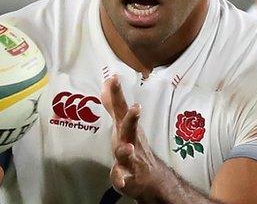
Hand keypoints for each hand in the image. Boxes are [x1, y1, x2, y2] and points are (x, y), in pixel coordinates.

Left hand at [101, 77, 165, 201]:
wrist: (150, 177)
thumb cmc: (132, 145)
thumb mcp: (122, 123)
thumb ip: (113, 105)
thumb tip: (106, 82)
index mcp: (126, 127)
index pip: (121, 107)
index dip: (117, 93)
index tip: (114, 77)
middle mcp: (131, 140)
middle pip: (130, 127)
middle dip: (132, 118)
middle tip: (136, 108)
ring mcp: (131, 159)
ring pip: (128, 154)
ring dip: (127, 150)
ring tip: (128, 147)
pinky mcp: (128, 175)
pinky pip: (122, 177)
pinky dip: (121, 178)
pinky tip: (120, 180)